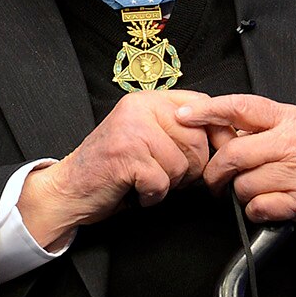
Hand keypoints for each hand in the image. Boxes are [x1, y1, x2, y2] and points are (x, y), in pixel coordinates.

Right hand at [19, 90, 213, 247]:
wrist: (70, 188)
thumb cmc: (112, 167)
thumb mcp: (146, 136)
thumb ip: (177, 128)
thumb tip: (224, 135)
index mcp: (147, 100)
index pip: (202, 105)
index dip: (217, 131)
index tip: (218, 151)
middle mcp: (138, 109)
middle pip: (197, 141)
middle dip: (188, 169)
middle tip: (162, 173)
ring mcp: (131, 130)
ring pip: (181, 165)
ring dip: (168, 184)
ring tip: (144, 179)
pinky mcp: (125, 156)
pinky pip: (162, 183)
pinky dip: (151, 196)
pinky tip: (134, 189)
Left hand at [179, 94, 295, 251]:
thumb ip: (263, 129)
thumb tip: (218, 130)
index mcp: (290, 119)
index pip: (241, 107)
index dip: (208, 111)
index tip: (184, 116)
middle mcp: (295, 142)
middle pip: (234, 153)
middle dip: (216, 172)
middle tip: (213, 181)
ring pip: (244, 184)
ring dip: (241, 195)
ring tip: (256, 193)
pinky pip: (259, 207)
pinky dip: (256, 211)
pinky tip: (268, 207)